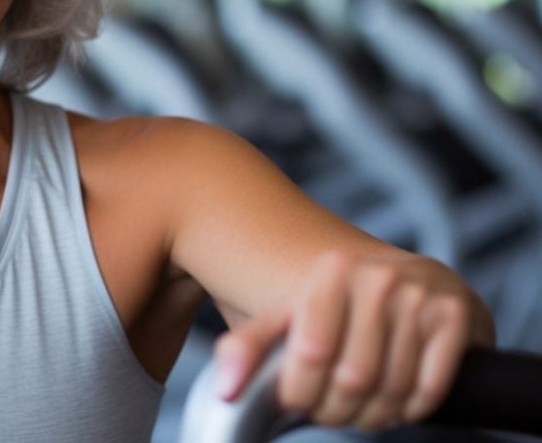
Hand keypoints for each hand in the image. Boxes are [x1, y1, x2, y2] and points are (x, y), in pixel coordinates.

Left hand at [212, 250, 494, 430]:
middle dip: (337, 410)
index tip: (298, 401)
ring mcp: (421, 292)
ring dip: (374, 415)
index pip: (309, 354)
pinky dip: (410, 410)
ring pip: (392, 388)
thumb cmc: (334, 309)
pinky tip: (396, 401)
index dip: (301, 393)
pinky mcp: (457, 314)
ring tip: (360, 407)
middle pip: (352, 378)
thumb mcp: (287, 317)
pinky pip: (430, 389)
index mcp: (330, 269)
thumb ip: (248, 348)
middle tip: (331, 411)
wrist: (404, 282)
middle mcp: (377, 275)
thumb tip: (226, 392)